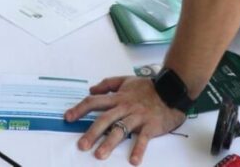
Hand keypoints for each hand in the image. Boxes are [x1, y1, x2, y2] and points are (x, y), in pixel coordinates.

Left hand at [64, 76, 185, 164]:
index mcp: (118, 97)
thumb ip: (108, 84)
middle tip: (81, 145)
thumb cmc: (148, 87)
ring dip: (109, 143)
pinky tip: (133, 161)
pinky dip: (139, 149)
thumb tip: (91, 89)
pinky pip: (143, 138)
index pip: (94, 102)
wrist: (172, 89)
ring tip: (100, 155)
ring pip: (121, 130)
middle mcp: (125, 107)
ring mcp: (138, 117)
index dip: (80, 109)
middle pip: (105, 119)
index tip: (68, 118)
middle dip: (92, 132)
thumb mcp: (126, 80)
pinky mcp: (151, 126)